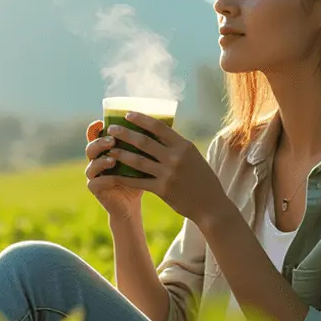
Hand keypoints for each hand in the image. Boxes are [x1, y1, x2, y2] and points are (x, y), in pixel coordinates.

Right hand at [84, 120, 144, 219]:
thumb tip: (164, 123)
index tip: (103, 122)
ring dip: (101, 161)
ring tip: (112, 159)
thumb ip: (145, 144)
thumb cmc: (139, 177)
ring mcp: (94, 174)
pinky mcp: (95, 188)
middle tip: (112, 140)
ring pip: (91, 164)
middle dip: (100, 142)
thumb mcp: (143, 159)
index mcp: (106, 149)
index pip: (97, 135)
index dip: (96, 128)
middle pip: (91, 147)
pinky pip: (95, 182)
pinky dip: (104, 179)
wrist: (132, 203)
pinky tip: (113, 178)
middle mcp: (97, 159)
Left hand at [87, 113, 230, 223]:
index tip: (127, 114)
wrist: (211, 205)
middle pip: (144, 142)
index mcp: (184, 146)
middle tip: (111, 128)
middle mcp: (175, 157)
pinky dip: (124, 177)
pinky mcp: (162, 189)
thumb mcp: (194, 157)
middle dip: (125, 133)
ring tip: (109, 149)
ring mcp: (168, 174)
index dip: (141, 119)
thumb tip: (159, 133)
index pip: (159, 127)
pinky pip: (138, 181)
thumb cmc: (203, 179)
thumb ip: (178, 147)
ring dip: (121, 153)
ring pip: (138, 161)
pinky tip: (113, 173)